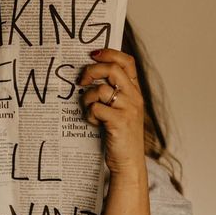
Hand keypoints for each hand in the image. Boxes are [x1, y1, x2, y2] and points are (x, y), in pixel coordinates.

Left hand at [78, 47, 145, 178]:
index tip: (92, 54)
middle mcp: (134, 97)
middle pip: (112, 70)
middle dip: (91, 71)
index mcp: (135, 91)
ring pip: (100, 90)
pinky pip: (96, 109)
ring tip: (89, 110)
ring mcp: (128, 109)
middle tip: (81, 81)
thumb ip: (112, 93)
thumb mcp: (120, 110)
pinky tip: (93, 122)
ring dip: (87, 99)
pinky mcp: (120, 122)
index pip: (127, 61)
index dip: (110, 53)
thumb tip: (89, 76)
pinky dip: (90, 115)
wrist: (128, 161)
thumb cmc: (120, 135)